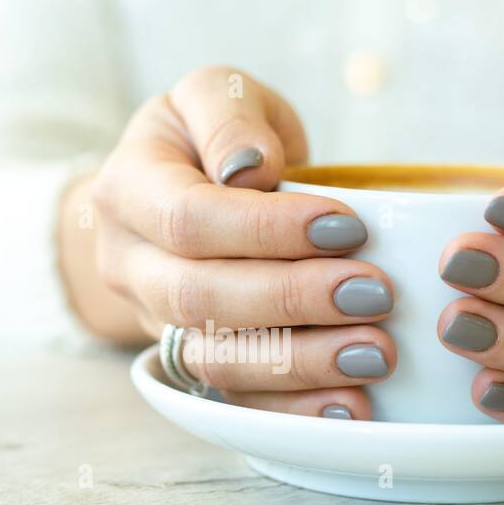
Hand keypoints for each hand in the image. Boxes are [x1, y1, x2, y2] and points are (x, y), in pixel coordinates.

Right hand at [90, 66, 395, 418]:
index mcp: (127, 191)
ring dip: (300, 363)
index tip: (346, 227)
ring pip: (214, 359)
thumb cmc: (208, 137)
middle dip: (292, 300)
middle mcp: (129, 264)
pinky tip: (350, 405)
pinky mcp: (191, 362)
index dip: (265, 230)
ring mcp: (155, 323)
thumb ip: (229, 118)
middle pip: (198, 298)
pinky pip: (235, 399)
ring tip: (376, 352)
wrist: (170, 192)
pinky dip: (293, 409)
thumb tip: (253, 171)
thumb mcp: (212, 95)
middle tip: (374, 293)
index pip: (188, 219)